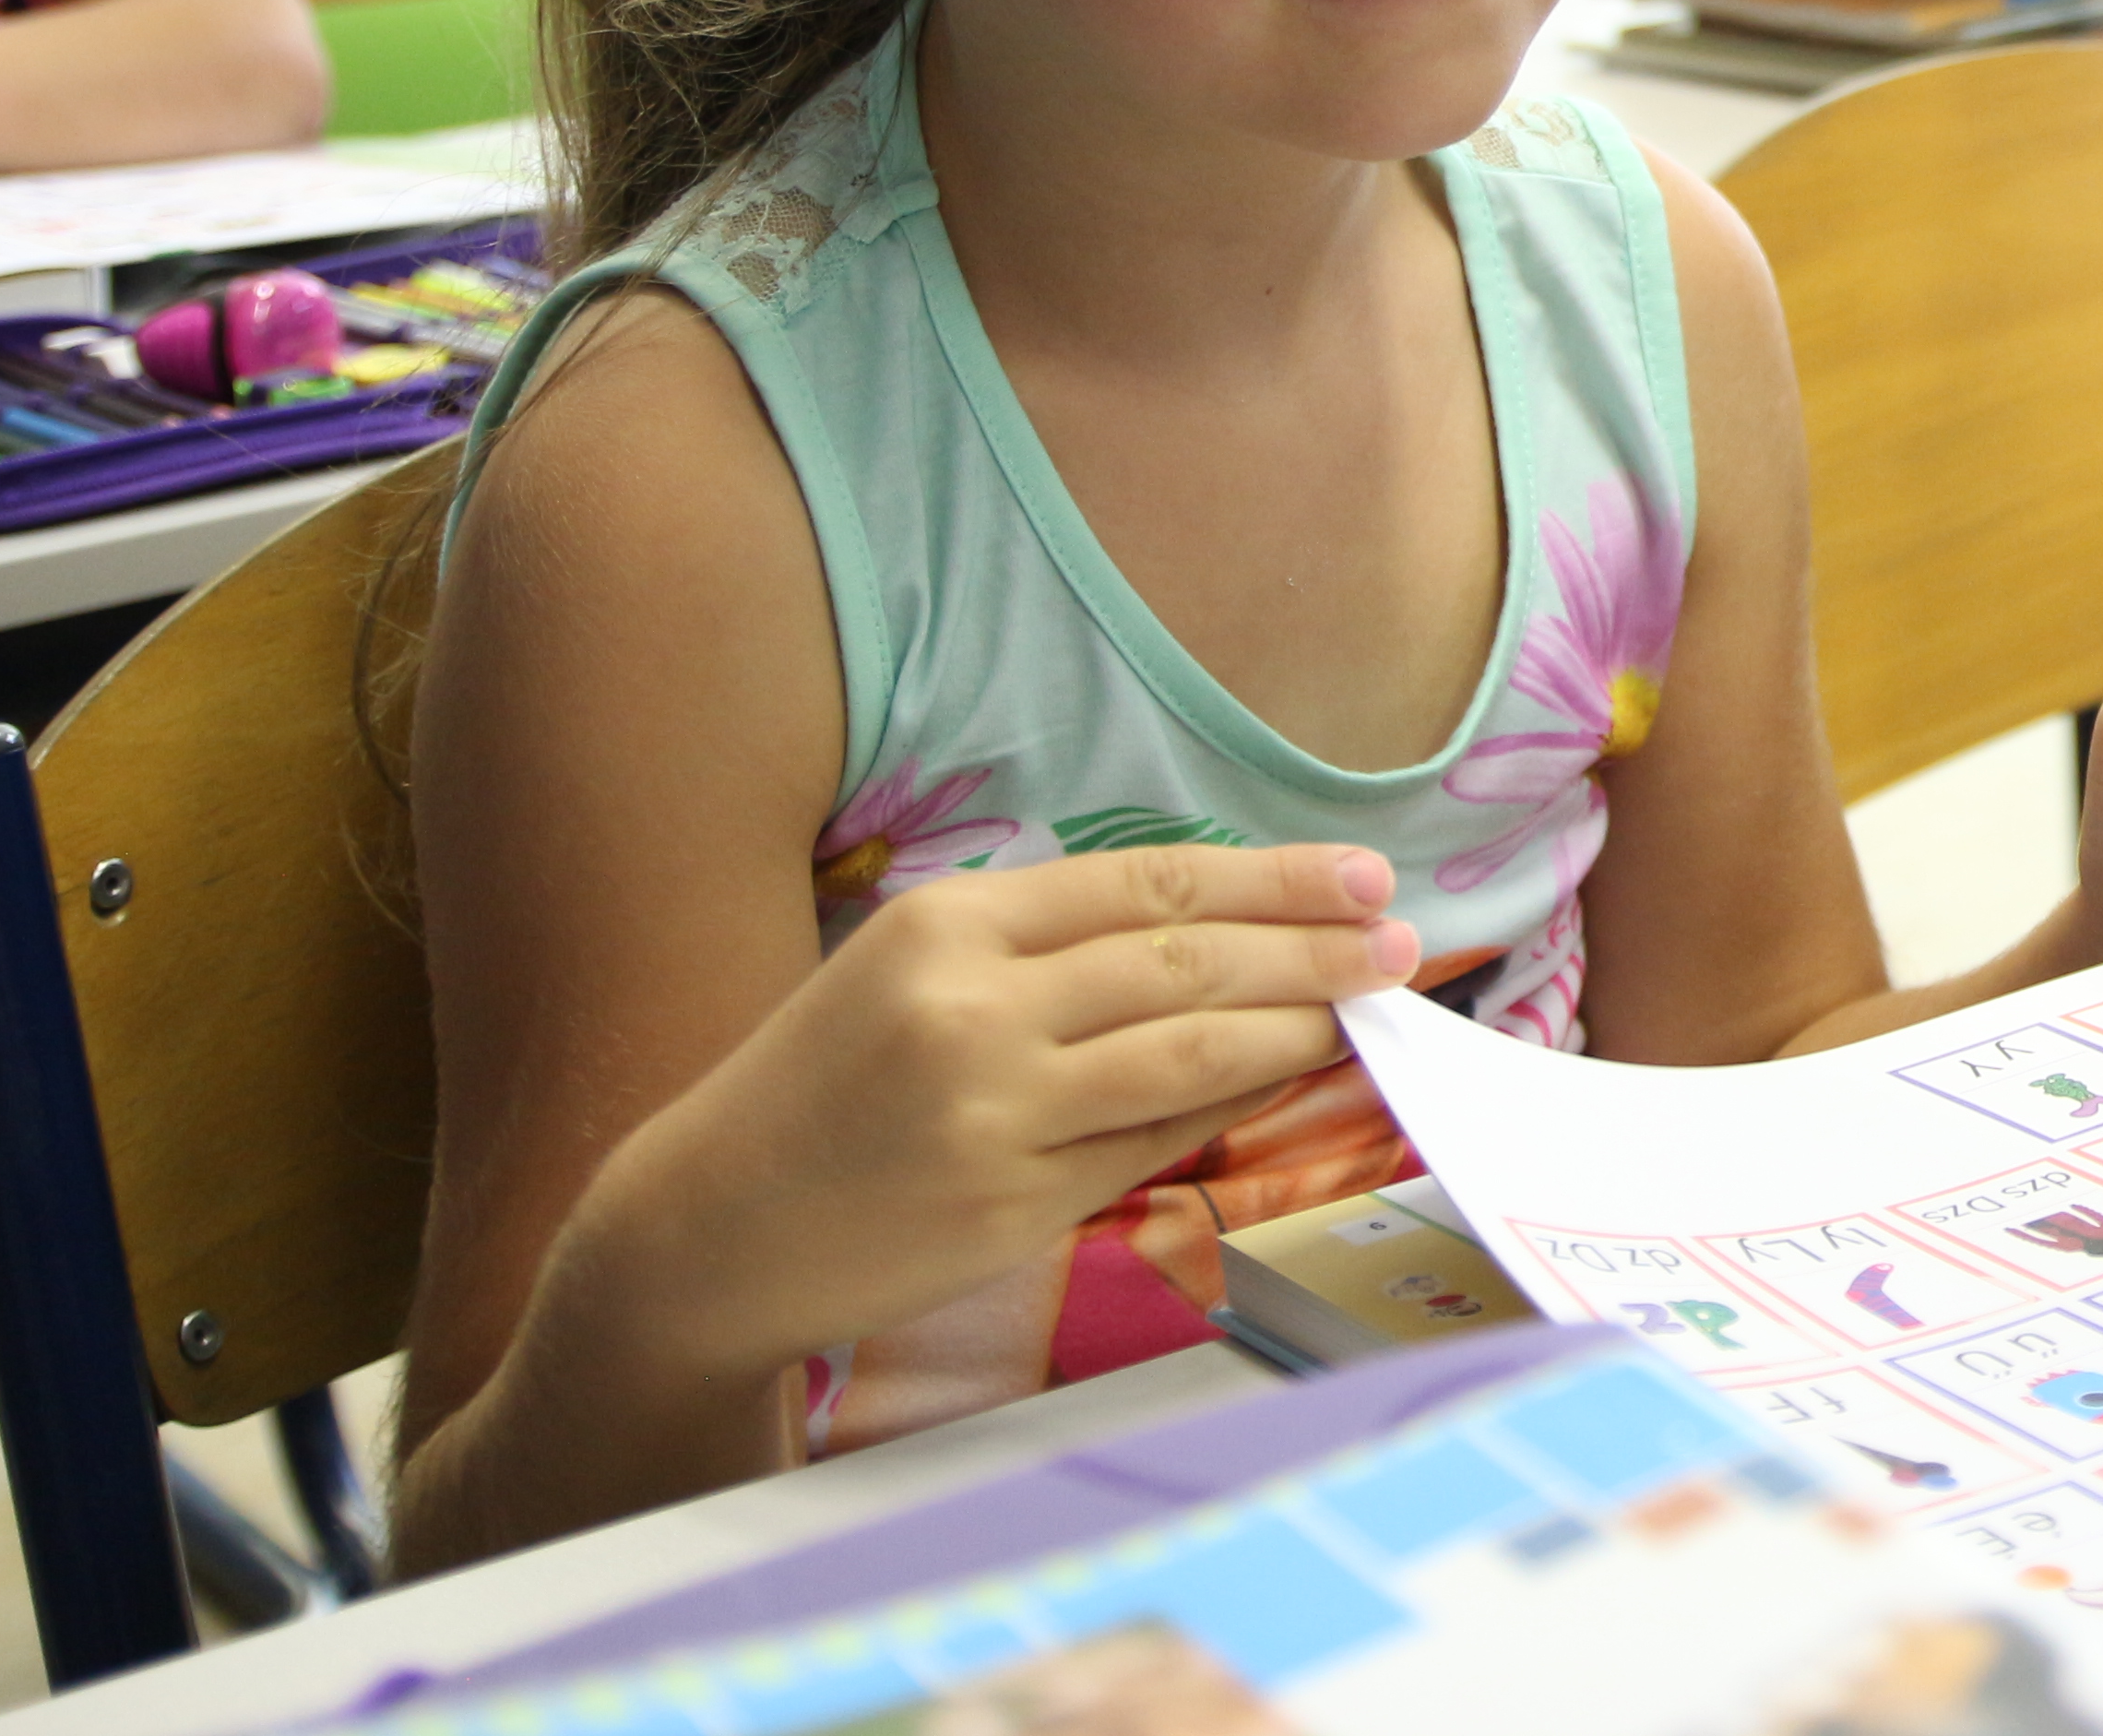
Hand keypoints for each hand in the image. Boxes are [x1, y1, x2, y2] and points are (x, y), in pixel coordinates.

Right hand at [561, 844, 1415, 1387]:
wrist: (705, 1227)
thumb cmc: (822, 1087)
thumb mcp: (913, 973)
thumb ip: (1051, 952)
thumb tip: (1228, 938)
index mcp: (948, 924)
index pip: (1147, 886)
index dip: (1269, 880)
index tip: (1360, 876)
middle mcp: (972, 1008)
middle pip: (1185, 961)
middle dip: (1311, 946)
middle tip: (1397, 941)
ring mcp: (992, 1111)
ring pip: (1188, 1052)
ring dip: (1295, 1027)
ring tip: (1365, 1007)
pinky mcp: (1008, 1202)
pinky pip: (1150, 1142)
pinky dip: (1226, 1109)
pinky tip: (1281, 1083)